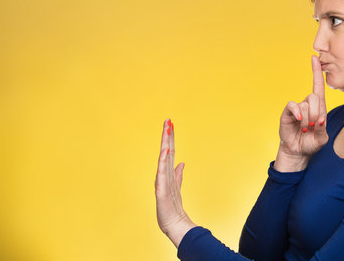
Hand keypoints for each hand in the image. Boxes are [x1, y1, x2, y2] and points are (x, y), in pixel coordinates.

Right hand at [155, 119, 196, 247]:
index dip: (170, 137)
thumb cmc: (171, 207)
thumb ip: (178, 174)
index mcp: (169, 172)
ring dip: (165, 142)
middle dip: (167, 135)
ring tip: (166, 129)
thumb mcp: (176, 187)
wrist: (173, 223)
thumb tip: (182, 163)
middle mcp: (165, 173)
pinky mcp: (162, 188)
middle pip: (166, 150)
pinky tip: (165, 150)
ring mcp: (163, 180)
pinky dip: (164, 160)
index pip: (170, 151)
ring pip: (164, 157)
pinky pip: (162, 171)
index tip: (170, 124)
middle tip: (167, 120)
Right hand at [278, 55, 328, 159]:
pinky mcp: (288, 112)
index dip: (317, 72)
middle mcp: (308, 104)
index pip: (318, 86)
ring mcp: (297, 108)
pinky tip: (299, 121)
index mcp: (319, 107)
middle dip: (316, 113)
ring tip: (304, 129)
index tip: (315, 58)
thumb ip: (322, 130)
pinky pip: (293, 106)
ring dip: (307, 120)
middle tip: (313, 125)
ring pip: (305, 104)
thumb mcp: (322, 139)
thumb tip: (319, 120)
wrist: (298, 151)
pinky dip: (297, 113)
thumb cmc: (311, 143)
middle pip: (315, 97)